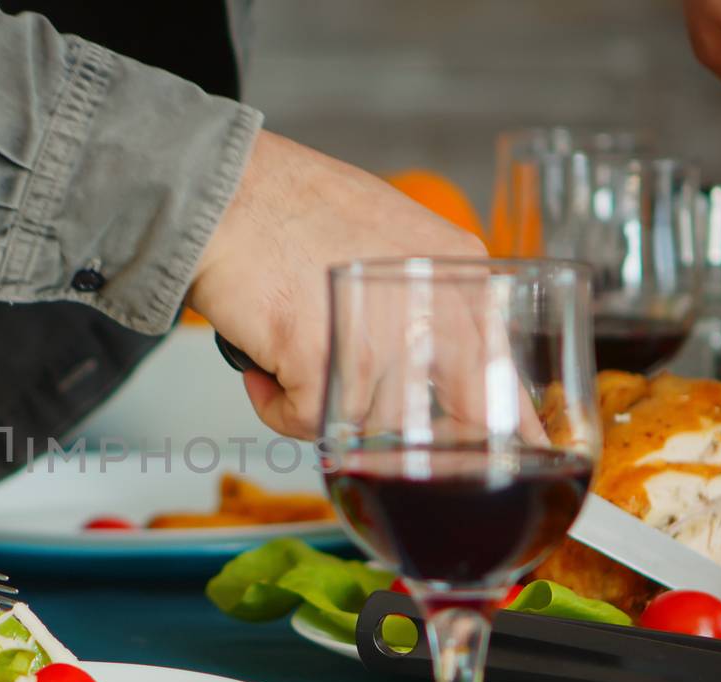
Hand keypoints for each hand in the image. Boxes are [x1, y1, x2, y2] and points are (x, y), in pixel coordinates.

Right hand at [188, 131, 486, 437]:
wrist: (221, 192)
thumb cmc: (287, 204)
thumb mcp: (388, 234)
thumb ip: (422, 291)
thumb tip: (429, 359)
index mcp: (455, 272)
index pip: (498, 370)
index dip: (497, 422)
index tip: (498, 450)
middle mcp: (429, 309)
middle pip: (436, 416)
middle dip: (399, 439)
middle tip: (358, 424)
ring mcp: (379, 341)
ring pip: (366, 425)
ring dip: (321, 405)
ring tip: (288, 360)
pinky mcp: (324, 365)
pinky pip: (308, 424)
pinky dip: (276, 406)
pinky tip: (262, 369)